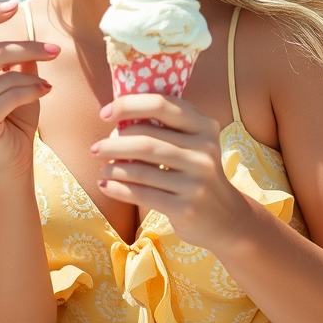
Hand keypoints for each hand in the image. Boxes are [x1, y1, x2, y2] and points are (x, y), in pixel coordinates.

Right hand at [0, 1, 57, 175]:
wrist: (12, 153)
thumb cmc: (13, 111)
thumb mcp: (13, 74)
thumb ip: (10, 52)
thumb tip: (15, 18)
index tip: (14, 4)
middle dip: (30, 47)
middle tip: (55, 50)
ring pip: (7, 73)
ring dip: (34, 78)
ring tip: (46, 86)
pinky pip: (13, 94)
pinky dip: (34, 91)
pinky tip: (45, 93)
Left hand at [92, 93, 249, 247]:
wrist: (227, 218)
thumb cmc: (196, 173)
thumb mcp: (192, 144)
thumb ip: (164, 126)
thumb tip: (113, 116)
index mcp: (204, 126)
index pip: (161, 104)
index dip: (127, 105)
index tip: (104, 114)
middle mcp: (204, 151)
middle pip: (145, 140)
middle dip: (113, 144)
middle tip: (95, 148)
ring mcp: (197, 181)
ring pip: (140, 169)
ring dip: (112, 168)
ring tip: (102, 169)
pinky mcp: (186, 207)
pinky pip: (141, 194)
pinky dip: (117, 189)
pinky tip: (106, 186)